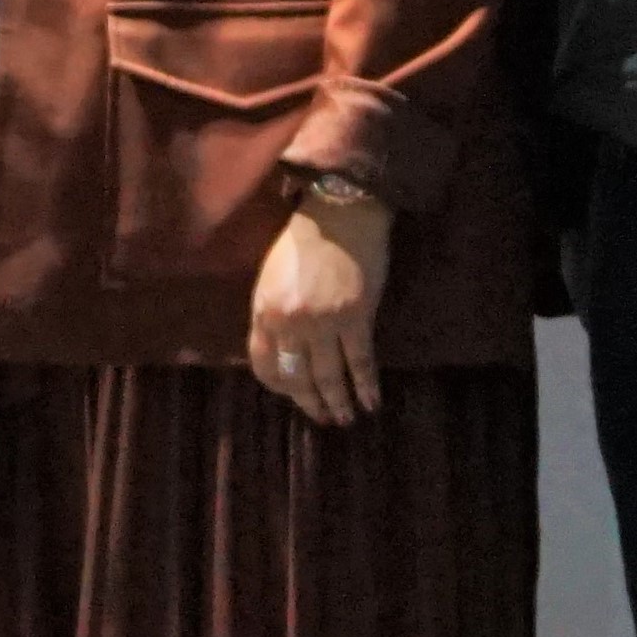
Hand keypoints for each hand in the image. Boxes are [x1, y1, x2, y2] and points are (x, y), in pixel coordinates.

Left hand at [247, 191, 390, 428]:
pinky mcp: (356, 318)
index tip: (292, 396)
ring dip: (338, 402)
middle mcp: (290, 323)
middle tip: (322, 418)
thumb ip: (273, 316)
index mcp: (265, 312)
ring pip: (329, 376)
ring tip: (345, 419)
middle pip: (298, 376)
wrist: (339, 217)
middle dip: (310, 402)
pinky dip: (366, 385)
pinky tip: (371, 402)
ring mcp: (324, 323)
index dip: (279, 387)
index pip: (265, 364)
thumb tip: (282, 352)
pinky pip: (360, 361)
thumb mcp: (271, 281)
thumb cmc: (302, 245)